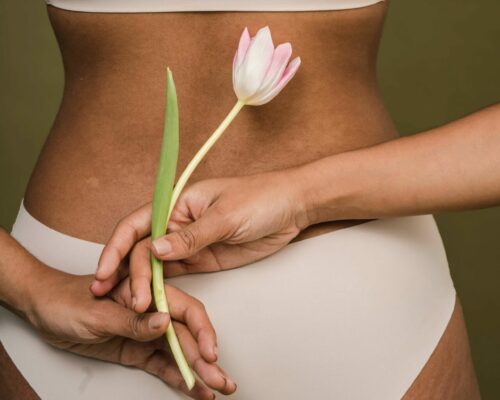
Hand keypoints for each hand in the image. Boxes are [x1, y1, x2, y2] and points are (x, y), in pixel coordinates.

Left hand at [25, 265, 235, 399]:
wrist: (44, 308)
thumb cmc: (67, 299)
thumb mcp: (96, 312)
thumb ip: (131, 319)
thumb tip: (165, 323)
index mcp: (147, 292)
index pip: (184, 310)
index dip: (201, 331)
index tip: (209, 354)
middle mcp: (152, 311)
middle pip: (186, 335)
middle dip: (206, 359)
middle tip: (222, 381)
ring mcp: (145, 332)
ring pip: (178, 352)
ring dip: (197, 371)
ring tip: (216, 389)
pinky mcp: (137, 350)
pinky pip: (161, 364)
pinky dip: (177, 376)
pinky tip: (192, 388)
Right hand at [91, 169, 307, 308]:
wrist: (292, 208)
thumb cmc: (261, 199)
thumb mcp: (226, 215)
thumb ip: (191, 236)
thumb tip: (154, 248)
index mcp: (177, 203)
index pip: (136, 224)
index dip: (116, 247)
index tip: (104, 272)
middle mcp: (177, 224)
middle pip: (142, 250)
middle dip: (130, 275)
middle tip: (129, 302)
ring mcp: (189, 244)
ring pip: (155, 266)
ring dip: (142, 286)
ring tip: (135, 310)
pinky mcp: (202, 260)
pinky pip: (175, 275)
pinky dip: (162, 289)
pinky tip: (153, 305)